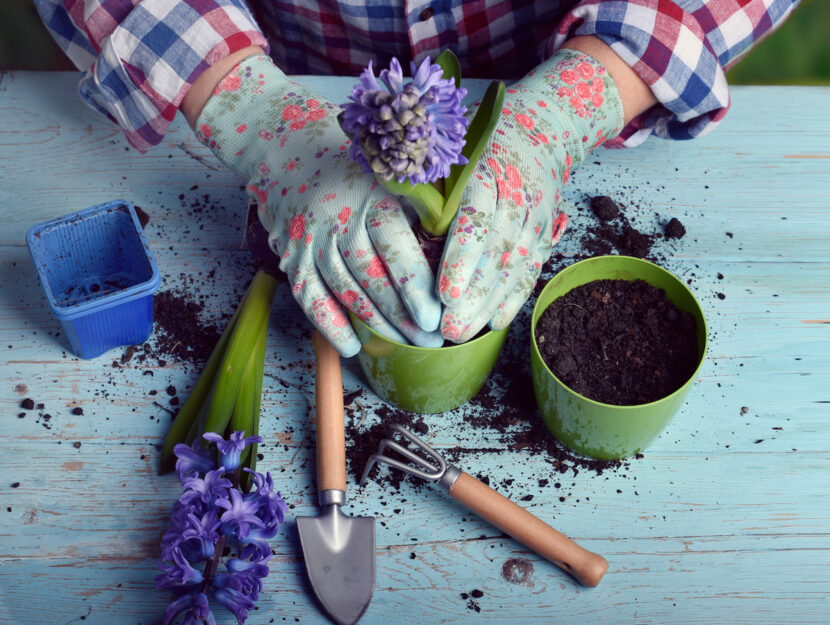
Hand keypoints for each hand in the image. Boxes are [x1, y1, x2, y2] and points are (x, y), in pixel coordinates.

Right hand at [195, 55, 441, 355]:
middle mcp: (338, 219)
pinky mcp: (290, 256)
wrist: (282, 146)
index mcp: (370, 197)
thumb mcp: (390, 172)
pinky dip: (330, 326)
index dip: (415, 287)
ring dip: (375, 325)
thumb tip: (459, 249)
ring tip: (405, 345)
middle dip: (402, 316)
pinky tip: (353, 347)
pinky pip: (309, 298)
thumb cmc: (352, 164)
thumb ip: (420, 206)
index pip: (395, 249)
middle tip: (431, 342)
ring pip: (345, 292)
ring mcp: (310, 240)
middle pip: (371, 278)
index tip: (437, 316)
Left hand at [437, 49, 623, 341]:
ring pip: (515, 265)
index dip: (462, 258)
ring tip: (461, 333)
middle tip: (448, 327)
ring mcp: (535, 215)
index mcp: (487, 169)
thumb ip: (427, 181)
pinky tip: (494, 323)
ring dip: (489, 303)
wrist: (540, 130)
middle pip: (498, 250)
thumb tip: (388, 207)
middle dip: (474, 294)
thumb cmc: (476, 144)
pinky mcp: (545, 233)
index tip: (444, 292)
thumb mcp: (451, 150)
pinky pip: (531, 269)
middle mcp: (517, 193)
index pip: (476, 217)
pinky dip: (514, 298)